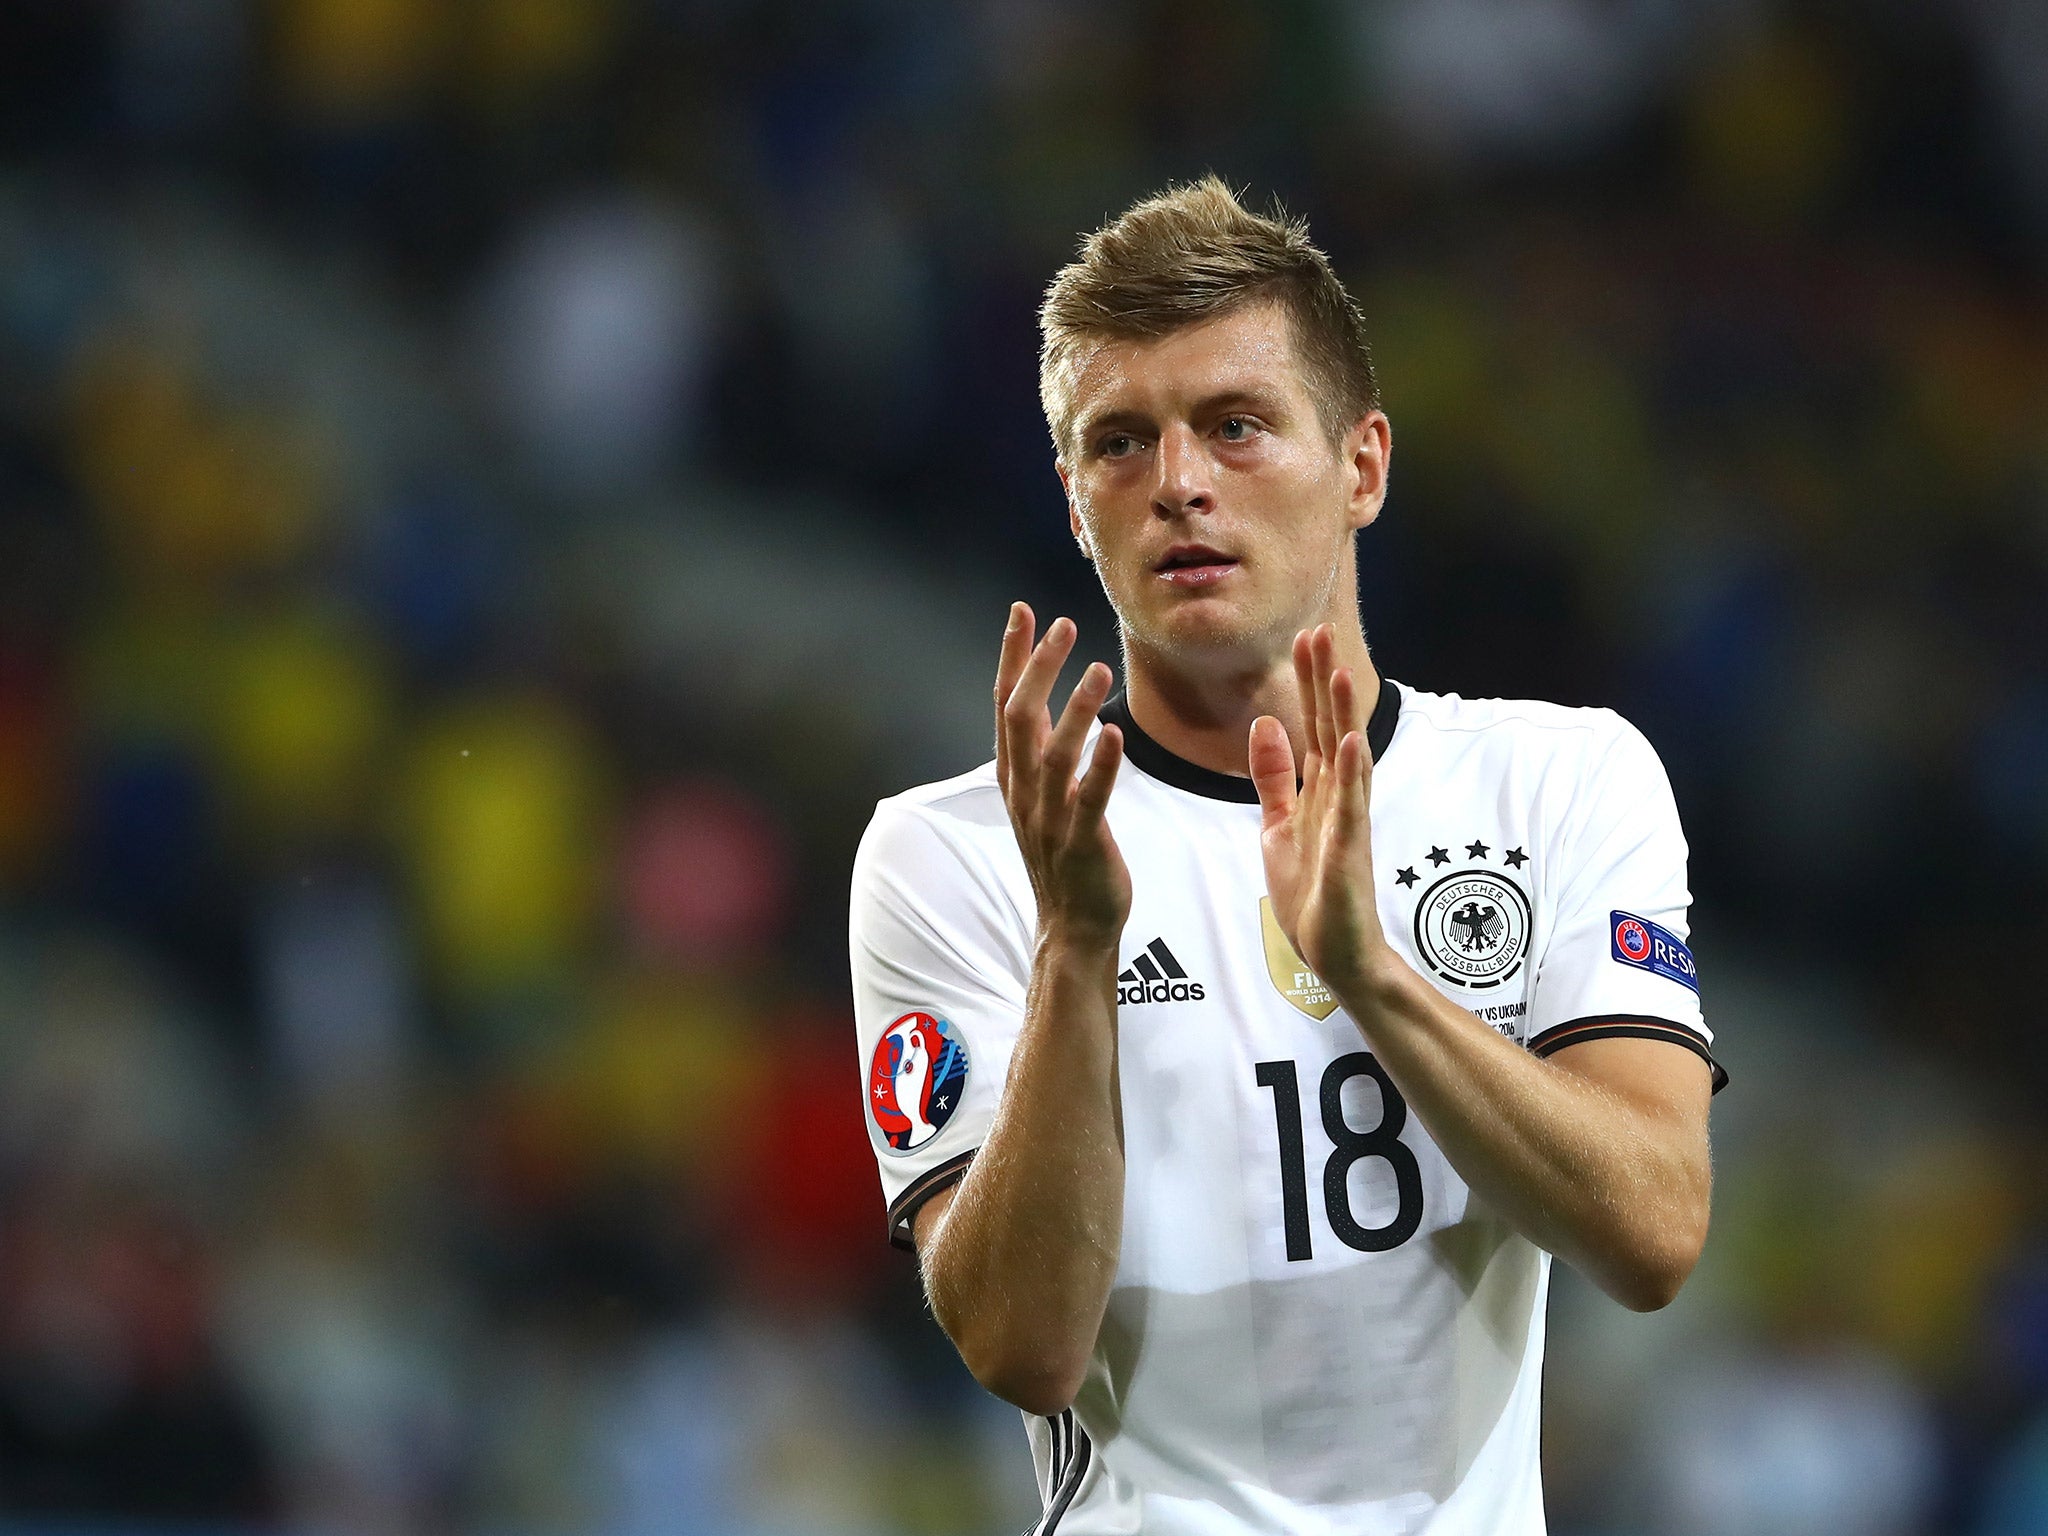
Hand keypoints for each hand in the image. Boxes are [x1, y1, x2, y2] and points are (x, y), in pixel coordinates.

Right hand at [995, 604, 1129, 948]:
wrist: (1073, 927)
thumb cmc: (1065, 856)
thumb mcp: (1043, 796)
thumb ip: (1041, 751)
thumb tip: (1038, 699)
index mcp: (1015, 777)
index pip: (1005, 705)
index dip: (1013, 657)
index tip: (1023, 611)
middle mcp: (1024, 793)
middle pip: (1022, 718)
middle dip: (1039, 668)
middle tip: (1062, 624)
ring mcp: (1049, 819)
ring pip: (1054, 755)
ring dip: (1073, 709)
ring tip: (1097, 667)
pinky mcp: (1081, 844)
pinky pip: (1089, 799)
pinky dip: (1099, 766)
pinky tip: (1114, 734)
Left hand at [1248, 625, 1390, 994]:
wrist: (1335, 952)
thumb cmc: (1312, 893)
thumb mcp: (1279, 825)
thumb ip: (1274, 777)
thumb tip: (1265, 723)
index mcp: (1320, 790)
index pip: (1315, 723)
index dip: (1308, 681)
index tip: (1304, 636)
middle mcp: (1339, 797)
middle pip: (1331, 727)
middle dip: (1323, 681)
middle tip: (1318, 630)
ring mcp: (1347, 822)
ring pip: (1346, 758)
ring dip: (1343, 716)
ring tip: (1340, 671)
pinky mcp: (1349, 851)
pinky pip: (1352, 808)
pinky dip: (1353, 774)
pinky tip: (1353, 742)